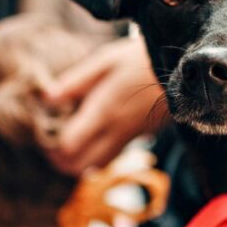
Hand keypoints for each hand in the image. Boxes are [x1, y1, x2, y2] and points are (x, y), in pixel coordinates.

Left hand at [44, 36, 166, 175]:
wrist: (183, 70)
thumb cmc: (140, 59)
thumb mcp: (105, 61)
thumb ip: (75, 82)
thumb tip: (45, 98)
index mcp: (104, 111)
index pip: (68, 146)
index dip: (50, 145)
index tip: (43, 131)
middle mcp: (116, 131)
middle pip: (79, 166)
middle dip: (59, 160)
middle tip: (51, 143)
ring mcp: (129, 138)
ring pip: (96, 167)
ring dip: (77, 162)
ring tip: (68, 141)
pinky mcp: (138, 138)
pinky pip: (110, 158)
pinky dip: (94, 157)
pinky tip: (89, 137)